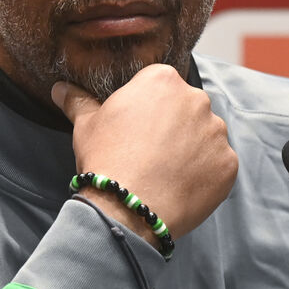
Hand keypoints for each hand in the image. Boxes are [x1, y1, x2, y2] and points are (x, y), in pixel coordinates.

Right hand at [52, 65, 237, 240]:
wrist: (127, 208)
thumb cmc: (105, 159)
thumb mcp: (85, 125)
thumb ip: (78, 101)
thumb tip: (60, 88)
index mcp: (162, 80)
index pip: (158, 86)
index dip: (145, 109)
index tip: (134, 130)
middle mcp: (196, 98)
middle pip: (185, 108)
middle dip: (172, 127)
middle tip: (148, 153)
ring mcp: (216, 132)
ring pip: (204, 136)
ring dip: (190, 150)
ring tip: (163, 172)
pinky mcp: (228, 164)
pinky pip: (217, 165)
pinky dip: (203, 174)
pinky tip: (178, 186)